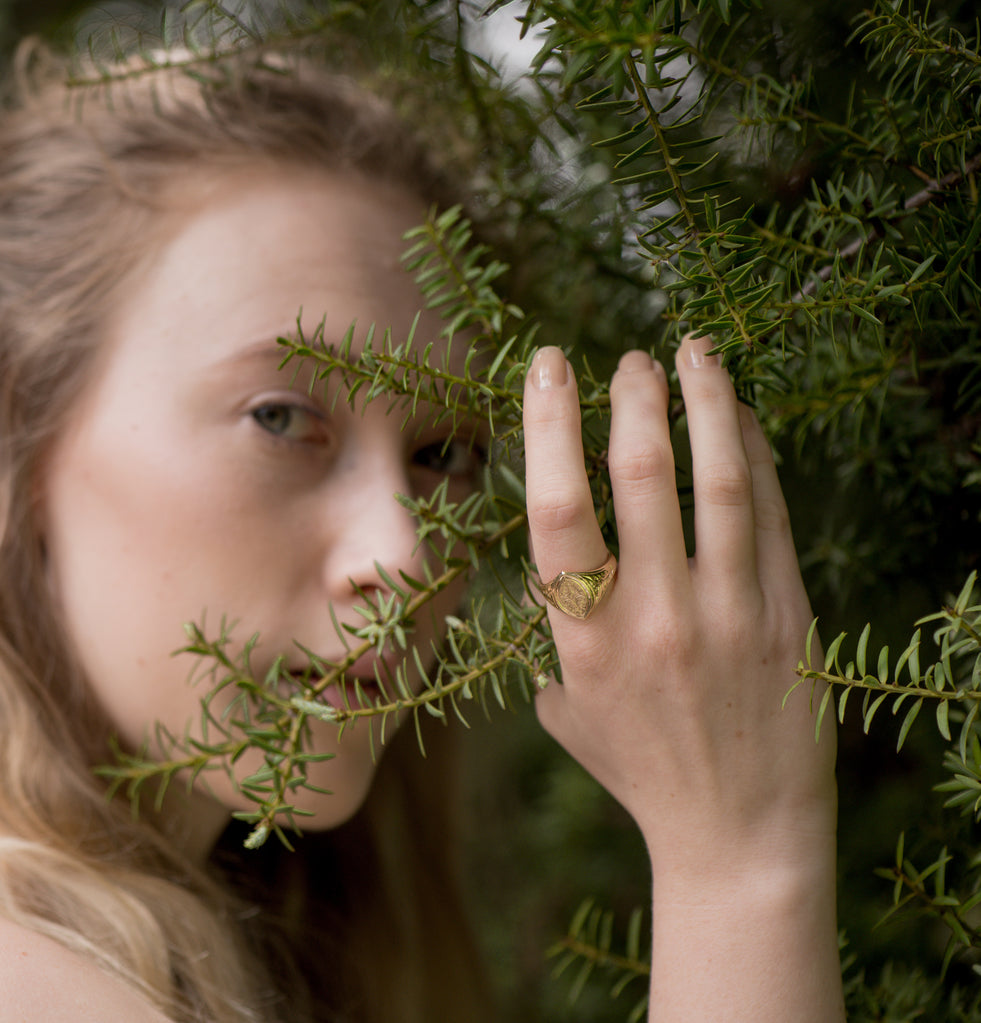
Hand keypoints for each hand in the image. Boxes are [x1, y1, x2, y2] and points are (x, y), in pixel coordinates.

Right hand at [521, 339, 835, 881]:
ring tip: (694, 350)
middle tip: (631, 358)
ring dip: (704, 404)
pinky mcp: (789, 617)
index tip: (550, 366)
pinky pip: (772, 514)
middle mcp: (653, 620)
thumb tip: (552, 582)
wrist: (739, 836)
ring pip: (717, 482)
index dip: (550, 426)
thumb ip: (553, 641)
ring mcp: (728, 616)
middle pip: (639, 478)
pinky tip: (744, 416)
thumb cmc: (642, 771)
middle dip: (632, 398)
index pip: (555, 510)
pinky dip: (756, 453)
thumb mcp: (569, 711)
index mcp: (582, 640)